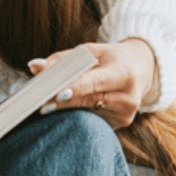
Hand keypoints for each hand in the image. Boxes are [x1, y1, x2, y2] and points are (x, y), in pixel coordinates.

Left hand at [28, 39, 156, 128]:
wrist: (142, 70)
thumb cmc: (111, 58)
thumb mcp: (91, 51)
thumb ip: (63, 60)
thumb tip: (34, 66)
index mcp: (124, 73)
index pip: (95, 82)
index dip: (75, 88)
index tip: (55, 92)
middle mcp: (128, 97)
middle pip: (87, 100)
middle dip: (61, 100)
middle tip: (38, 101)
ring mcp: (125, 115)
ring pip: (86, 113)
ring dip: (66, 109)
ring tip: (48, 104)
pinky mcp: (120, 124)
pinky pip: (91, 120)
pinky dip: (77, 114)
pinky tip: (68, 110)